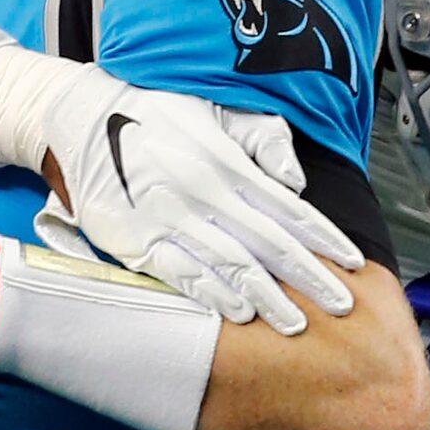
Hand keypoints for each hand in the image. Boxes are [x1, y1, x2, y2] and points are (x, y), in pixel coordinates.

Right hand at [39, 67, 364, 336]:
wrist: (77, 116)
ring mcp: (167, 220)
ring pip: (229, 267)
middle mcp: (200, 192)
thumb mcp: (215, 106)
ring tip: (297, 323)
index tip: (352, 264)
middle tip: (340, 306)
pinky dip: (212, 296)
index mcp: (225, 160)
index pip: (289, 209)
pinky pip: (181, 276)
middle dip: (308, 279)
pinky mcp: (134, 241)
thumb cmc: (155, 111)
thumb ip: (264, 138)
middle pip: (268, 245)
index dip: (324, 240)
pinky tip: (240, 313)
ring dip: (267, 298)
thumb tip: (297, 181)